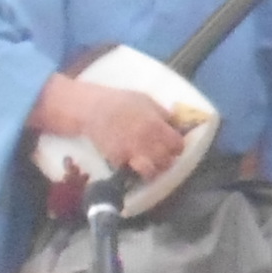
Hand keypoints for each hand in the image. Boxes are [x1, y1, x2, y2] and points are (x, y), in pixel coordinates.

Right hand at [60, 83, 191, 181]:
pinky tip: (131, 162)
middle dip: (166, 160)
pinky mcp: (117, 159)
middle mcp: (147, 142)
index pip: (178, 145)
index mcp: (157, 126)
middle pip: (166, 161)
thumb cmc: (121, 101)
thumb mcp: (147, 100)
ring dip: (152, 170)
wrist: (93, 108)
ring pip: (150, 172)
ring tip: (149, 165)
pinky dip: (131, 169)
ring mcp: (131, 152)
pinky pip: (129, 170)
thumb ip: (162, 114)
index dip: (177, 147)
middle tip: (162, 157)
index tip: (173, 147)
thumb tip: (175, 124)